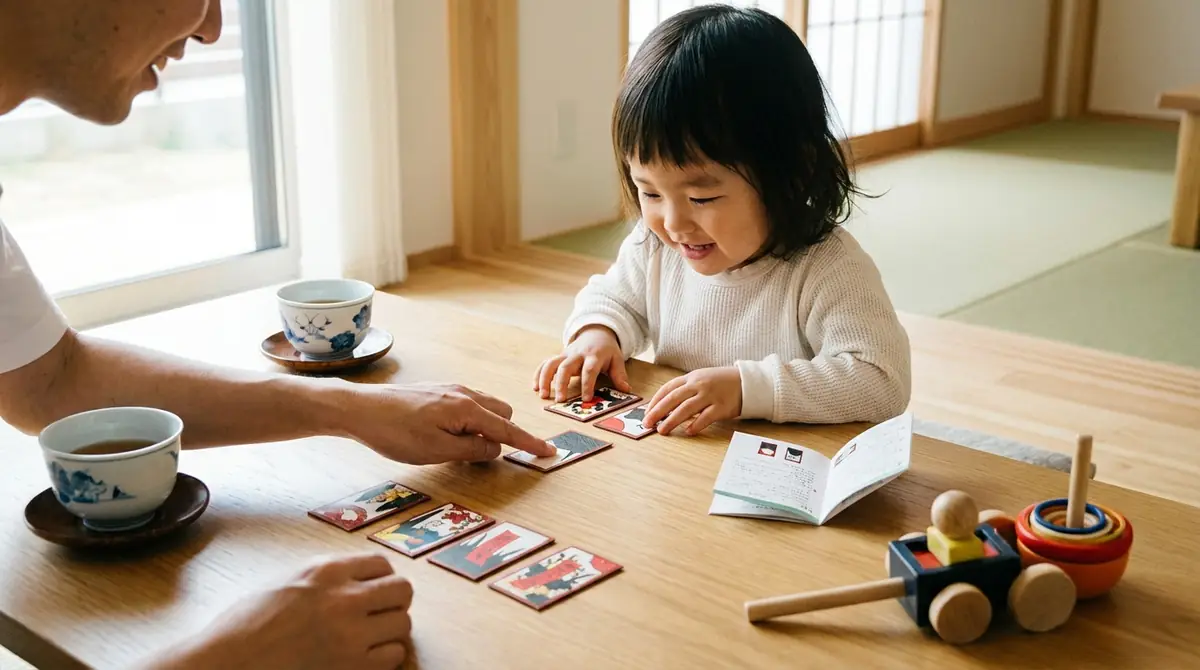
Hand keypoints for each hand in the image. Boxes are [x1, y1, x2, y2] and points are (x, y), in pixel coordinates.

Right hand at [145, 553, 413, 669]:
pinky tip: (365, 656)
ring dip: (390, 630)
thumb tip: (356, 578)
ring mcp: (351, 635)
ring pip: (403, 624)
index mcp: (325, 572)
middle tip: (381, 611)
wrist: (228, 663)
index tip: (376, 588)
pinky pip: (394, 656)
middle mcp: (344, 599)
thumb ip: (325, 577)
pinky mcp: (353, 667)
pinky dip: (385, 656)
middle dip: (394, 600)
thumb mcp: (286, 582)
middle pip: (402, 590)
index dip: (382, 577)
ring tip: (371, 636)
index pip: (382, 564)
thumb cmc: (245, 626)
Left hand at [343, 382, 555, 462]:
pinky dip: (470, 421)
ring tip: (459, 449)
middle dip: (503, 434)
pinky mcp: (437, 391)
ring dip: (484, 428)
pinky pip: (467, 405)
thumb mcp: (438, 451)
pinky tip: (447, 435)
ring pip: (484, 408)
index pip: (508, 430)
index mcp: (468, 409)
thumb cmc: (396, 433)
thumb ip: (472, 451)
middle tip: (482, 457)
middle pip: (501, 414)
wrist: (360, 409)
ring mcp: (450, 390)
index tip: (550, 453)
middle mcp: (464, 394)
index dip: (529, 444)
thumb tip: (495, 449)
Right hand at [533, 325, 631, 402]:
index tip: (585, 399)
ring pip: (551, 364)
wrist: (595, 332)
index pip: (589, 370)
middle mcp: (577, 355)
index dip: (587, 384)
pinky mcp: (558, 356)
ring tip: (543, 395)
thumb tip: (626, 390)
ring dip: (545, 378)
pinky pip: (545, 363)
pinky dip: (538, 374)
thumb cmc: (606, 350)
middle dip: (561, 383)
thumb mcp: (617, 359)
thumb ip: (619, 374)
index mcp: (593, 356)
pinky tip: (535, 387)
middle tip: (560, 400)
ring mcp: (565, 355)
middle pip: (566, 367)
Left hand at [643, 367, 742, 435]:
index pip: (668, 388)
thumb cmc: (721, 383)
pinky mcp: (721, 407)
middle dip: (658, 412)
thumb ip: (686, 390)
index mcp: (691, 378)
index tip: (647, 412)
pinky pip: (706, 417)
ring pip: (686, 408)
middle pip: (673, 399)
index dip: (655, 401)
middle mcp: (699, 385)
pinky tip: (688, 432)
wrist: (747, 382)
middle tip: (647, 423)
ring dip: (672, 420)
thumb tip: (666, 406)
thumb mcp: (701, 380)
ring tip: (662, 430)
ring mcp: (710, 395)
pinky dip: (696, 425)